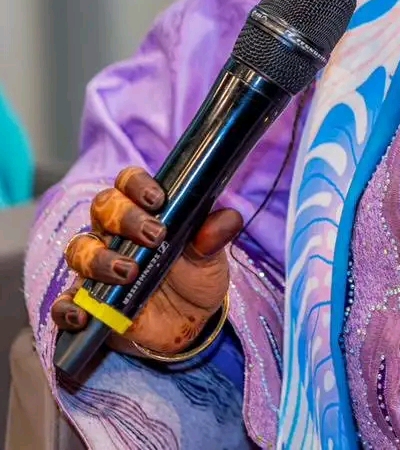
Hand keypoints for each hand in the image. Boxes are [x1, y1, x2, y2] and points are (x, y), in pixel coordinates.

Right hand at [51, 166, 242, 355]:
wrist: (189, 325)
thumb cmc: (195, 278)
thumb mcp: (211, 258)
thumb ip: (215, 237)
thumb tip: (227, 220)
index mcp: (144, 213)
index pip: (127, 184)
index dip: (136, 184)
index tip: (158, 199)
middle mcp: (115, 235)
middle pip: (102, 208)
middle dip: (124, 217)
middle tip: (154, 236)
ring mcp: (97, 268)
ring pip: (79, 249)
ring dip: (100, 258)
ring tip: (130, 272)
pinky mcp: (88, 304)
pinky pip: (63, 303)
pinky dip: (68, 307)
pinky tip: (84, 314)